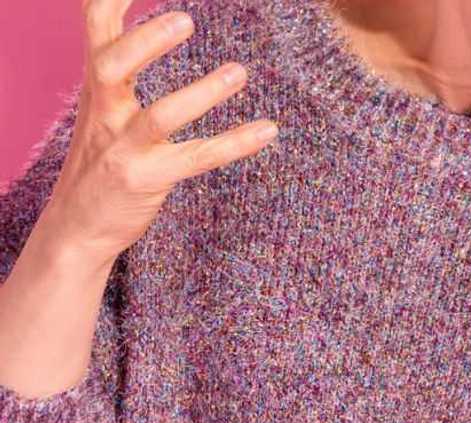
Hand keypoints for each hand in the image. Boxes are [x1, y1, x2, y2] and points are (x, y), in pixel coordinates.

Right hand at [42, 0, 278, 264]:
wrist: (77, 227)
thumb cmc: (100, 158)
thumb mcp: (101, 106)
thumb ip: (116, 64)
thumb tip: (126, 16)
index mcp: (97, 88)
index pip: (96, 30)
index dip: (113, 1)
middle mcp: (105, 113)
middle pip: (111, 65)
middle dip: (145, 42)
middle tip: (186, 19)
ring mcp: (123, 148)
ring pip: (159, 117)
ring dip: (201, 93)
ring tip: (240, 72)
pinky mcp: (146, 180)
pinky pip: (196, 158)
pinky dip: (234, 143)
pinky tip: (268, 130)